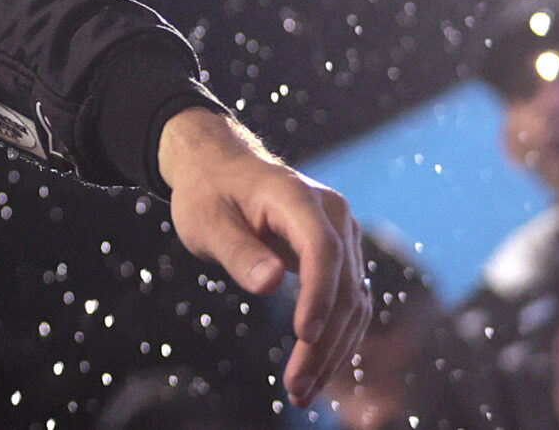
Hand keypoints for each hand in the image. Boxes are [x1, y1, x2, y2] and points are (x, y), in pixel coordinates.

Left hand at [157, 106, 365, 408]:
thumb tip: (270, 284)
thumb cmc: (208, 191)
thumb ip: (236, 249)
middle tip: (296, 388)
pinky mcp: (340, 257)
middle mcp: (333, 216)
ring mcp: (342, 237)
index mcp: (298, 197)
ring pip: (353, 303)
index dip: (318, 295)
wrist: (219, 167)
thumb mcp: (205, 218)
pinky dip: (335, 339)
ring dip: (332, 351)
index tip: (303, 336)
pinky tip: (315, 370)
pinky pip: (347, 303)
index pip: (322, 250)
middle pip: (343, 286)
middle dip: (323, 343)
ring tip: (301, 391)